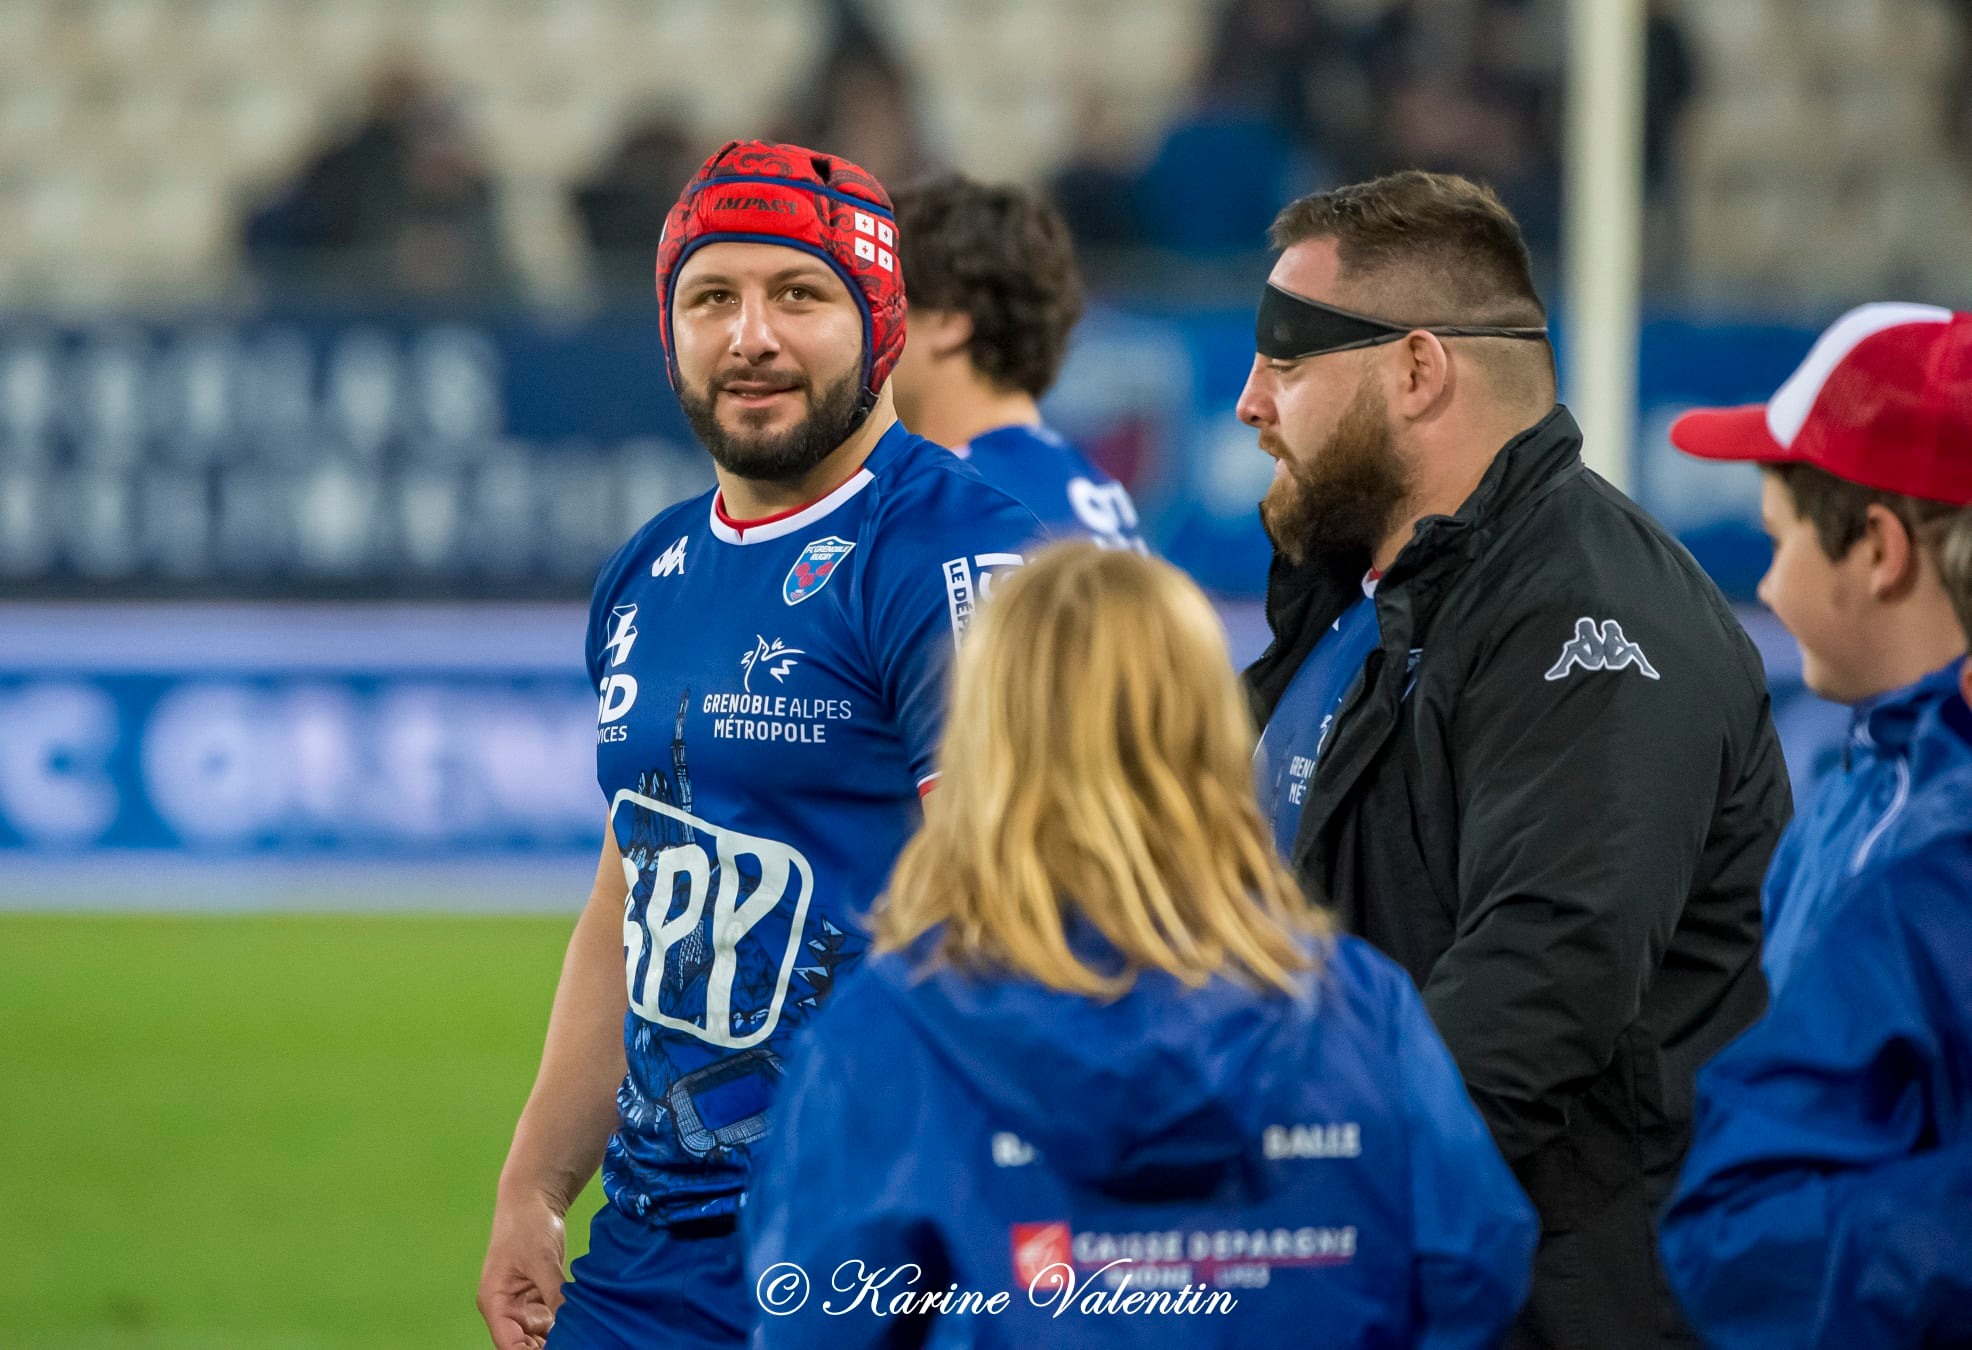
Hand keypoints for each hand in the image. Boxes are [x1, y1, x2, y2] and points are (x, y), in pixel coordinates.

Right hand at [477, 1187, 569, 1349]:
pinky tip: (584, 1332)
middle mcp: (507, 1310)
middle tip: (580, 1346)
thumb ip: (554, 1292)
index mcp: (496, 1302)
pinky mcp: (541, 1298)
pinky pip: (553, 1323)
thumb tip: (570, 1321)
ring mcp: (524, 1306)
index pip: (509, 1345)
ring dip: (559, 1341)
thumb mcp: (541, 1259)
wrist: (534, 1200)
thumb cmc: (527, 1225)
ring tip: (585, 1341)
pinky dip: (566, 1328)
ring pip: (540, 1338)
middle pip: (524, 1345)